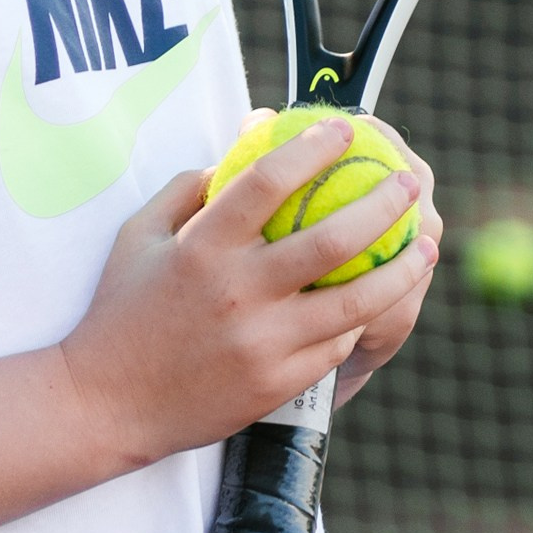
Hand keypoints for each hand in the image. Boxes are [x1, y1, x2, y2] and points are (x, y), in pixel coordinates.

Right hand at [59, 119, 435, 471]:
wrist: (107, 403)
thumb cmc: (122, 312)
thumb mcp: (139, 237)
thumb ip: (187, 190)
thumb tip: (239, 152)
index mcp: (202, 247)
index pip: (268, 181)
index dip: (312, 148)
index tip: (344, 129)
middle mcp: (237, 291)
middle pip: (332, 239)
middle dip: (382, 204)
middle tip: (409, 182)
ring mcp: (261, 341)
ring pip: (354, 300)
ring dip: (400, 268)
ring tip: (425, 245)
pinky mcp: (276, 382)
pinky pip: (335, 343)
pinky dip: (361, 317)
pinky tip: (380, 297)